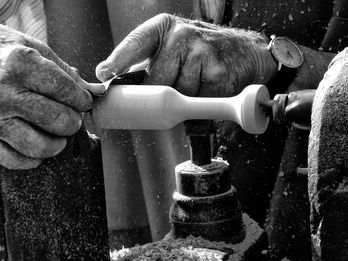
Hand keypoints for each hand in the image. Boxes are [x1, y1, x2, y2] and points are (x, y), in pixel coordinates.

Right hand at [0, 25, 104, 169]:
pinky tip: (36, 150)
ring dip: (56, 145)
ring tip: (57, 137)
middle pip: (59, 121)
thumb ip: (61, 69)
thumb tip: (92, 90)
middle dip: (72, 123)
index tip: (83, 102)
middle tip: (70, 119)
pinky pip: (15, 160)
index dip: (83, 100)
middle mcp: (5, 93)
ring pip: (40, 146)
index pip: (68, 91)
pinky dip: (32, 159)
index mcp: (20, 64)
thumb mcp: (26, 47)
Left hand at [96, 13, 273, 97]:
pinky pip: (197, 103)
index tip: (103, 74)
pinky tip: (209, 90)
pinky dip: (200, 105)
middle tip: (176, 91)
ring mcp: (200, 52)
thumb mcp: (176, 48)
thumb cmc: (204, 54)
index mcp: (165, 29)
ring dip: (185, 100)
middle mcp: (181, 35)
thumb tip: (123, 89)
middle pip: (157, 81)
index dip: (118, 59)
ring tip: (198, 85)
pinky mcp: (216, 72)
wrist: (245, 53)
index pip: (137, 42)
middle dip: (162, 95)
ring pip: (178, 95)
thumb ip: (153, 64)